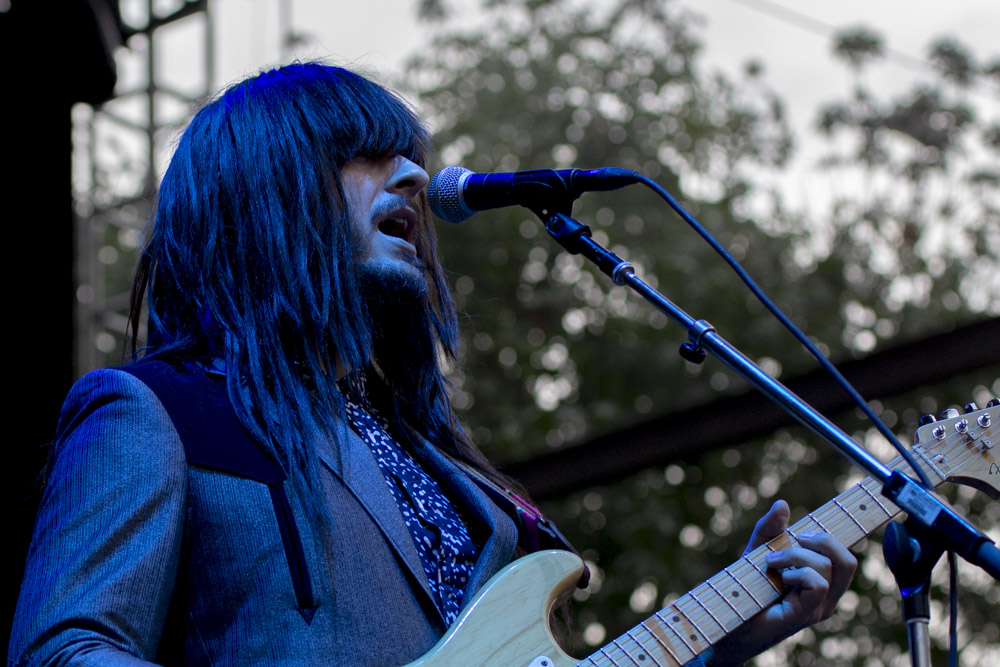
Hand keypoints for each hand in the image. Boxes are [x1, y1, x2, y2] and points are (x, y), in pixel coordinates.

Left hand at [708, 500, 857, 664]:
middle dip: (822, 539)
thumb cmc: (744, 589)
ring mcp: (818, 608)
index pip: (845, 555)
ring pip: (829, 567)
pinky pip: (817, 583)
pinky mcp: (806, 615)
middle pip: (847, 559)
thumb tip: (782, 504)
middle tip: (794, 539)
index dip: (852, 531)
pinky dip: (797, 571)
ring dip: (796, 554)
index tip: (853, 504)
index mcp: (821, 580)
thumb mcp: (757, 550)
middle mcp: (826, 596)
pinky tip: (777, 575)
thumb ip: (770, 529)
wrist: (726, 620)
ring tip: (771, 561)